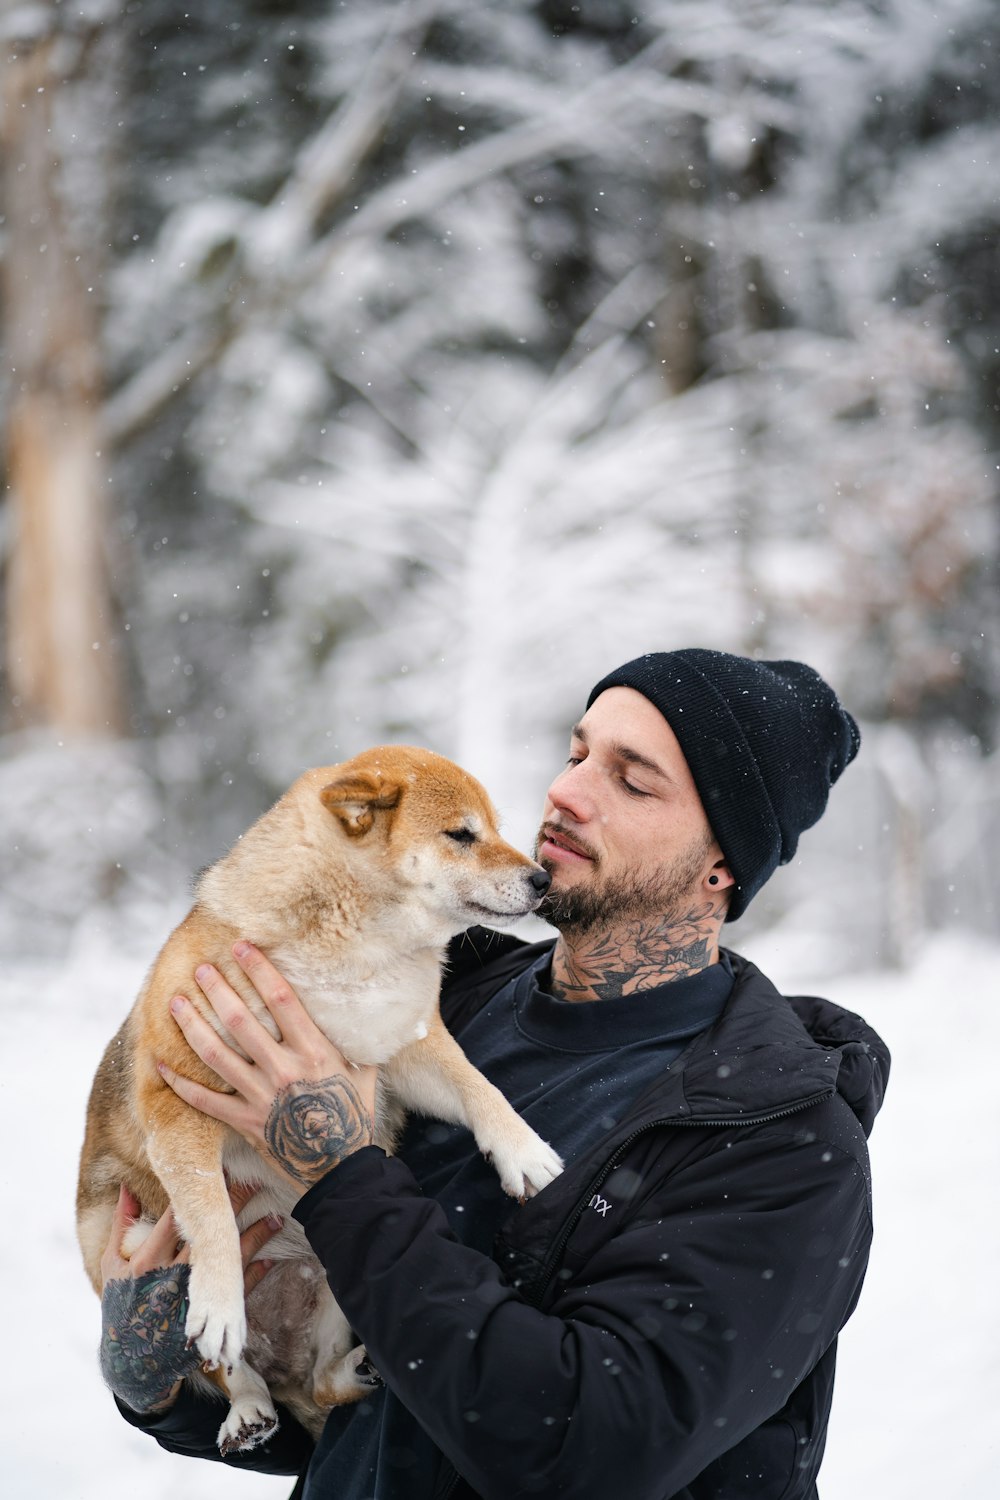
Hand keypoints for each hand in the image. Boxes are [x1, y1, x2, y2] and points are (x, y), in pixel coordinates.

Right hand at [100, 1180, 281, 1412]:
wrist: (133, 1363)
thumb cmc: (120, 1306)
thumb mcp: (112, 1266)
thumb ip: (121, 1225)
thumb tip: (127, 1186)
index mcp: (147, 1261)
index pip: (175, 1219)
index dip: (195, 1192)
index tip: (216, 1167)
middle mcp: (172, 1277)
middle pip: (208, 1235)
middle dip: (232, 1207)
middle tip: (254, 1181)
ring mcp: (193, 1299)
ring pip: (228, 1262)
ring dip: (253, 1238)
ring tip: (274, 1216)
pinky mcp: (209, 1318)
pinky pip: (237, 1295)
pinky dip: (254, 1275)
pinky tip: (269, 1257)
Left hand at [159, 940, 377, 1189]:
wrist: (340, 1169)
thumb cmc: (354, 1114)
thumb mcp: (363, 1069)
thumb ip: (354, 1038)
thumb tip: (362, 1004)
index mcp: (314, 1050)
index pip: (280, 999)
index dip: (259, 969)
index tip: (241, 947)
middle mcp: (284, 1069)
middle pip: (241, 1021)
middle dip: (218, 990)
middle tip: (201, 969)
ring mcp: (260, 1096)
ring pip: (216, 1054)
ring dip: (192, 1026)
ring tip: (175, 1003)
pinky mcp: (244, 1121)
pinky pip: (204, 1100)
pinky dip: (180, 1083)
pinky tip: (161, 1064)